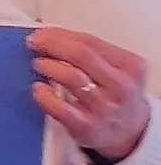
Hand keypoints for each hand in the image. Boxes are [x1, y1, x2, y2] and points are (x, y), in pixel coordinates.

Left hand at [30, 25, 151, 164]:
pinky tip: (38, 89)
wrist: (130, 132)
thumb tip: (52, 35)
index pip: (90, 42)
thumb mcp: (118, 69)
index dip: (60, 34)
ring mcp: (103, 107)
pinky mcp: (86, 126)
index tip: (42, 32)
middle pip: (81, 55)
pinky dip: (45, 96)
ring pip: (72, 78)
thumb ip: (92, 52)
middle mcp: (119, 86)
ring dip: (49, 66)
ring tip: (38, 63)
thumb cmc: (116, 95)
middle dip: (52, 45)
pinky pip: (60, 108)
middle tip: (35, 43)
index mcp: (130, 66)